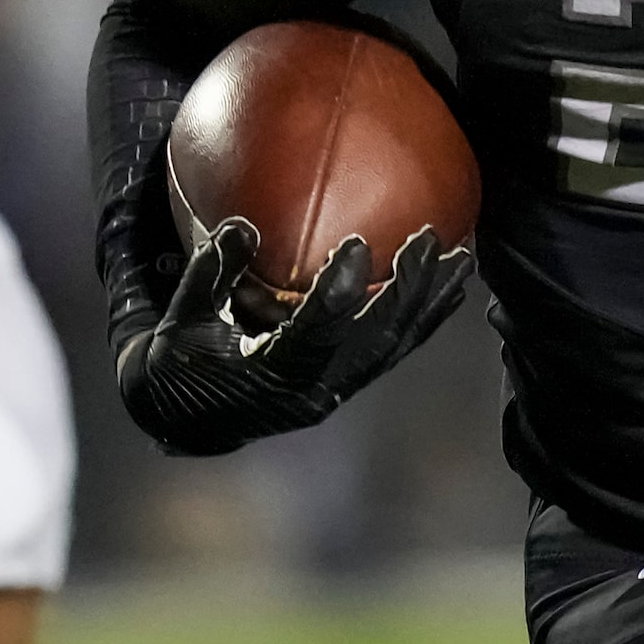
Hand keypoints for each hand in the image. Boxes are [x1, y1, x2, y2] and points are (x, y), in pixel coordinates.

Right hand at [114, 217, 471, 456]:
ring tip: (461, 258)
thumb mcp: (184, 316)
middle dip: (407, 291)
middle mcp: (314, 390)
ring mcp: (335, 389)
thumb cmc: (181, 359)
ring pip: (393, 347)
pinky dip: (420, 318)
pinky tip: (445, 287)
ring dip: (429, 302)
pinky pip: (391, 349)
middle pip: (375, 341)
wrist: (188, 417)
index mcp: (272, 376)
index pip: (315, 334)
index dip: (338, 291)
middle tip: (429, 239)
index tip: (356, 243)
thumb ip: (211, 272)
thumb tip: (243, 226)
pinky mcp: (344, 381)